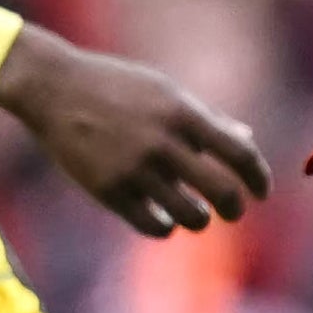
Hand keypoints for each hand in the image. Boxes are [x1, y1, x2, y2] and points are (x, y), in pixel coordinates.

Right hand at [0, 24, 271, 239]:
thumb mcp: (164, 91)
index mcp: (182, 112)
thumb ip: (206, 118)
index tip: (260, 191)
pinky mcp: (109, 191)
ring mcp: (135, 169)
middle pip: (222, 191)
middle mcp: (163, 142)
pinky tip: (163, 218)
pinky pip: (153, 226)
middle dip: (234, 207)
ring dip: (198, 220)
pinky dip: (166, 227)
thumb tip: (246, 141)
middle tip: (232, 211)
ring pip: (190, 216)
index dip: (258, 177)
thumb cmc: (114, 86)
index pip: (240, 153)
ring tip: (194, 213)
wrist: (52, 88)